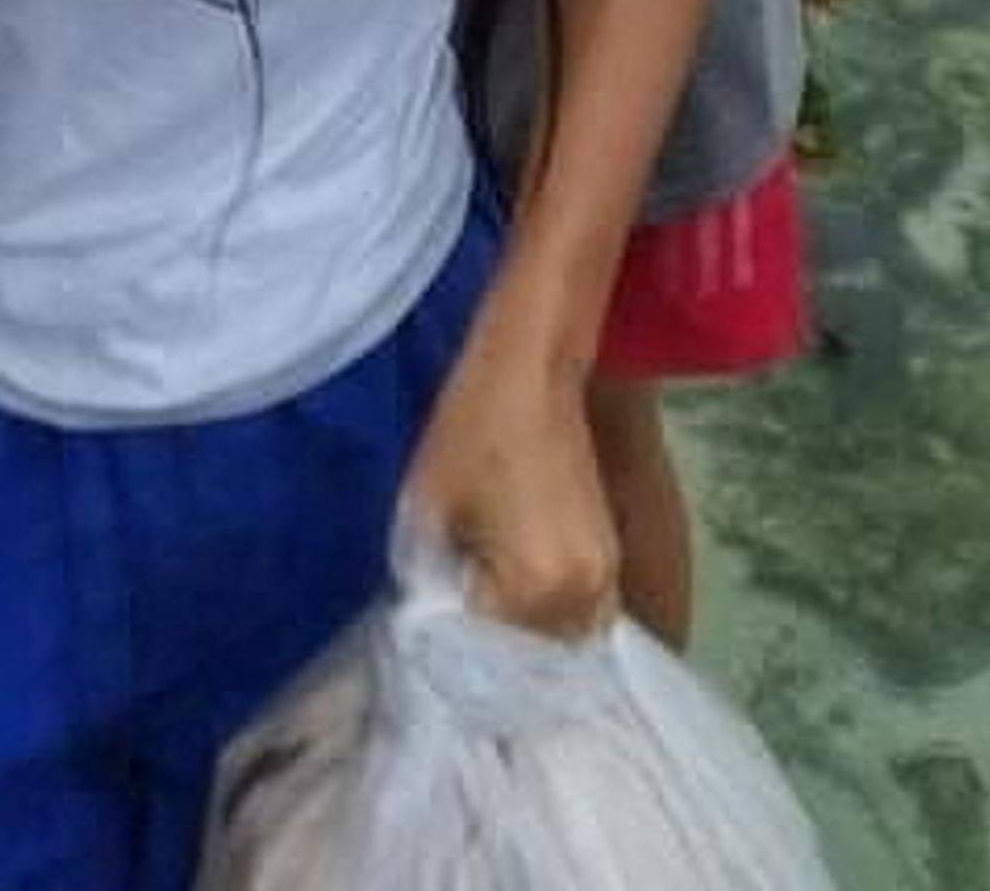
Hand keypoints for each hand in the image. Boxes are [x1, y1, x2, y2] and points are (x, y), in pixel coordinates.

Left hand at [400, 303, 617, 637]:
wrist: (533, 373)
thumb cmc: (473, 430)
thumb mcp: (427, 506)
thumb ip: (429, 577)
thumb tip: (430, 621)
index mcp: (534, 589)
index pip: (489, 658)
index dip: (452, 654)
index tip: (426, 650)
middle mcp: (583, 598)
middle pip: (536, 664)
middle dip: (495, 661)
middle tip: (454, 649)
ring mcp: (606, 579)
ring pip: (565, 645)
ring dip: (528, 647)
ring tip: (486, 633)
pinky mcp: (611, 559)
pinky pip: (583, 616)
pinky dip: (552, 623)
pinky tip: (519, 609)